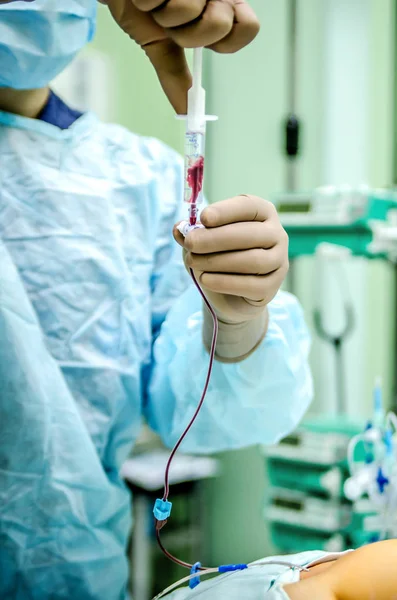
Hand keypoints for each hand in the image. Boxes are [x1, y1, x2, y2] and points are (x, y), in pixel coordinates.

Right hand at [100, 0, 259, 113]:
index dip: (227, 40)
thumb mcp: (159, 43)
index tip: (207, 41)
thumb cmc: (140, 6)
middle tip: (171, 22)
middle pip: (219, 26)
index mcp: (218, 10)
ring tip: (156, 3)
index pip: (248, 29)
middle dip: (186, 33)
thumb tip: (185, 112)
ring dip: (163, 13)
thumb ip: (175, 77)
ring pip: (189, 10)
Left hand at [174, 195, 288, 324]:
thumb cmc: (219, 257)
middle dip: (215, 238)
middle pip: (249, 234)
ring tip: (193, 262)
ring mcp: (278, 261)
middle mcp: (277, 234)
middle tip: (190, 243)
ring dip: (217, 261)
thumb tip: (179, 229)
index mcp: (263, 214)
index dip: (226, 211)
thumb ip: (193, 232)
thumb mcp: (204, 241)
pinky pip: (251, 285)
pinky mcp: (272, 287)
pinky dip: (225, 282)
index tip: (204, 217)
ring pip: (252, 260)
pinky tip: (205, 279)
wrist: (231, 293)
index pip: (249, 207)